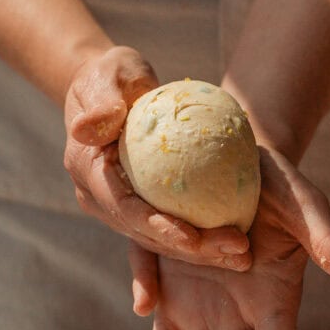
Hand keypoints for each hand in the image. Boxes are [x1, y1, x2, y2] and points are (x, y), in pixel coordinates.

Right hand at [64, 47, 251, 267]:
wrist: (111, 89)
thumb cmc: (114, 75)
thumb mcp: (110, 74)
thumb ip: (103, 100)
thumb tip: (88, 129)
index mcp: (87, 170)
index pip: (124, 208)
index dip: (158, 228)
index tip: (194, 240)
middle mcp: (98, 197)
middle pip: (145, 234)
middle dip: (191, 250)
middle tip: (236, 249)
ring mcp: (117, 207)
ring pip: (159, 241)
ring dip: (201, 253)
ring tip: (242, 255)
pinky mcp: (137, 208)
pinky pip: (169, 230)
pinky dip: (200, 240)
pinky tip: (235, 245)